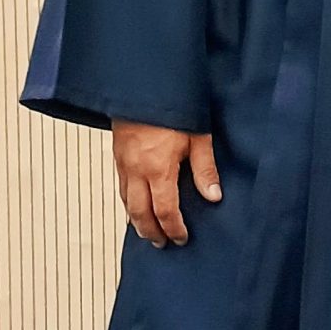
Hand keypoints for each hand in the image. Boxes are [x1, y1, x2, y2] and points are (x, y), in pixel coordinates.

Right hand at [112, 120, 221, 247]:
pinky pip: (120, 188)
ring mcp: (123, 164)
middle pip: (140, 213)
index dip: (173, 228)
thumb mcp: (197, 136)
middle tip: (162, 244)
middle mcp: (136, 171)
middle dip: (151, 231)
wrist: (140, 86)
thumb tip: (214, 196)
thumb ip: (205, 168)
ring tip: (148, 232)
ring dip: (136, 221)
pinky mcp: (117, 156)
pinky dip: (128, 203)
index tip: (182, 238)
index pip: (164, 210)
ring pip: (126, 202)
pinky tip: (135, 207)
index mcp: (157, 169)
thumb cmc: (172, 108)